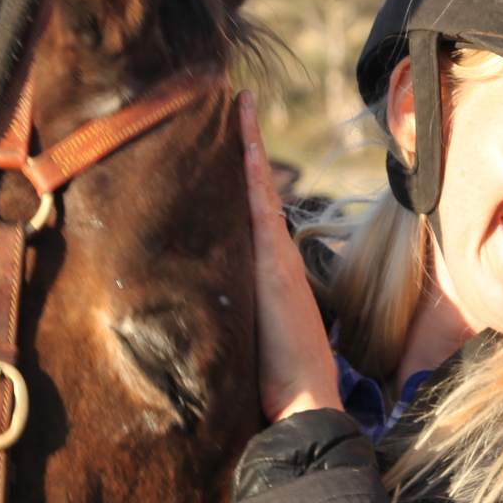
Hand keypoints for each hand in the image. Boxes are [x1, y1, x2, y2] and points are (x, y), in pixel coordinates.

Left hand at [240, 93, 341, 422]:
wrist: (303, 401)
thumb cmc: (277, 382)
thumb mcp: (247, 340)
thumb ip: (233, 318)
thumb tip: (199, 315)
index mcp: (270, 272)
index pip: (253, 212)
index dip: (244, 175)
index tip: (232, 139)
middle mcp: (276, 256)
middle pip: (257, 189)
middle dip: (245, 146)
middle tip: (232, 100)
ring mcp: (276, 256)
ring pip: (258, 187)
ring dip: (246, 144)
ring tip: (235, 100)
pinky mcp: (273, 263)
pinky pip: (259, 203)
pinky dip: (251, 167)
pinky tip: (242, 136)